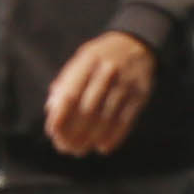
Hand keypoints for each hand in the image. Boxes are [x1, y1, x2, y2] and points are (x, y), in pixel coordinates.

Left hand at [43, 29, 154, 158]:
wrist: (137, 43)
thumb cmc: (101, 56)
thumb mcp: (81, 59)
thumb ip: (66, 81)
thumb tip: (52, 110)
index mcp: (88, 61)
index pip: (70, 93)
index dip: (60, 116)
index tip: (53, 133)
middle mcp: (107, 72)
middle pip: (88, 110)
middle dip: (74, 133)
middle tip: (65, 147)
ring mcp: (126, 84)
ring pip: (106, 119)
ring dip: (91, 138)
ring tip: (80, 150)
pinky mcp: (140, 95)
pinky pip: (126, 121)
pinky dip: (114, 137)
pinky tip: (103, 147)